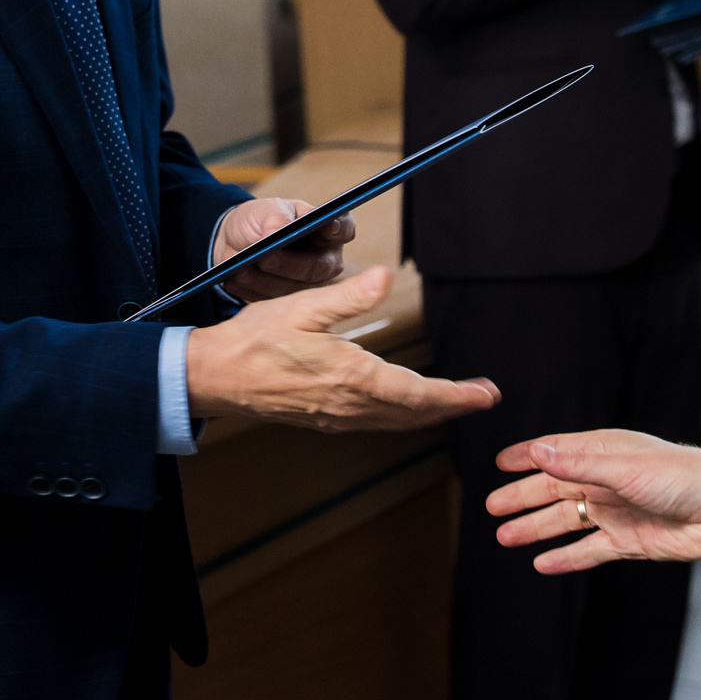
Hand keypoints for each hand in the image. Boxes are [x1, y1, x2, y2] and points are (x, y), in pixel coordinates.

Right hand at [185, 265, 498, 431]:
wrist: (215, 378)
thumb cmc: (253, 340)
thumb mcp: (300, 307)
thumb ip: (347, 296)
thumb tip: (385, 277)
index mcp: (351, 377)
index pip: (418, 393)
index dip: (457, 396)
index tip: (486, 395)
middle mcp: (349, 405)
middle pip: (414, 414)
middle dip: (453, 406)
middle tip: (483, 398)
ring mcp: (337, 417)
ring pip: (396, 422)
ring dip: (429, 413)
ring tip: (455, 401)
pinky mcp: (325, 419)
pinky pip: (376, 422)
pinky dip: (402, 416)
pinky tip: (405, 406)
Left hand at [212, 196, 355, 302]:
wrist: (233, 242)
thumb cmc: (258, 221)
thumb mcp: (264, 209)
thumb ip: (275, 217)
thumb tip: (278, 231)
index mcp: (328, 228)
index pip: (344, 228)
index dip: (339, 229)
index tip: (327, 227)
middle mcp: (326, 259)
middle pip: (319, 267)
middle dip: (290, 263)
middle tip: (266, 258)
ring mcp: (309, 284)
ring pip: (295, 288)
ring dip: (266, 279)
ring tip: (242, 269)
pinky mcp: (290, 304)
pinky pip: (274, 300)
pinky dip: (253, 288)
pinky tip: (238, 278)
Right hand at [485, 429, 700, 572]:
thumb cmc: (681, 477)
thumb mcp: (624, 467)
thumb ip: (578, 465)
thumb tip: (538, 453)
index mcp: (603, 453)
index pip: (556, 452)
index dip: (528, 456)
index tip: (499, 463)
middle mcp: (605, 481)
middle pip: (554, 490)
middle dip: (522, 498)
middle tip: (492, 508)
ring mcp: (615, 512)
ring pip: (566, 522)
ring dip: (536, 528)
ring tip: (506, 537)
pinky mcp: (628, 542)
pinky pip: (588, 551)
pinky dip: (565, 557)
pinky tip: (542, 564)